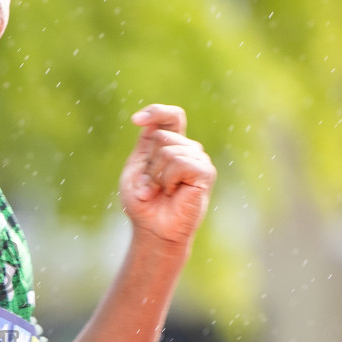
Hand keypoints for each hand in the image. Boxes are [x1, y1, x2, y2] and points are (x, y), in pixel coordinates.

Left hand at [119, 104, 215, 246]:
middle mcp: (188, 149)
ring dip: (156, 175)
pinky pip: (180, 162)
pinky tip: (172, 192)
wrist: (152, 230)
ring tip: (160, 191)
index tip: (135, 121)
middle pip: (163, 134)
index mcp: (170, 145)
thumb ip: (145, 145)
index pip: (171, 117)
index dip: (156, 112)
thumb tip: (151, 125)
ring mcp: (198, 160)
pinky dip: (168, 179)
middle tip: (150, 185)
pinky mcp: (205, 173)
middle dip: (148, 162)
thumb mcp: (136, 170)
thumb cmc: (143, 203)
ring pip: (169, 149)